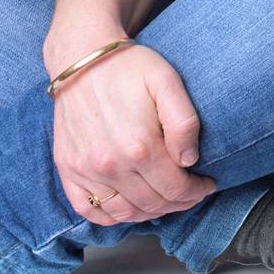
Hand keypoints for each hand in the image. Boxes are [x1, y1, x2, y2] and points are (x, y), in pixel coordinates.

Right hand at [48, 41, 217, 225]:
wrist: (81, 57)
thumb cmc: (127, 67)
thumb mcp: (167, 81)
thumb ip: (184, 123)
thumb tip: (189, 161)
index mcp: (139, 147)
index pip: (176, 190)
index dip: (196, 192)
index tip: (205, 185)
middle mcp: (110, 166)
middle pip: (153, 205)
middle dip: (178, 203)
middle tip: (189, 192)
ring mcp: (85, 171)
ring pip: (125, 214)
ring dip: (150, 212)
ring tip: (164, 199)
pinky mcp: (68, 170)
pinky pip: (90, 211)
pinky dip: (112, 216)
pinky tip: (129, 206)